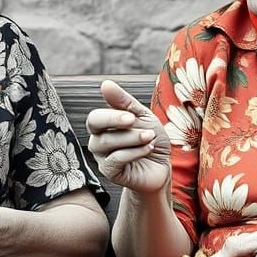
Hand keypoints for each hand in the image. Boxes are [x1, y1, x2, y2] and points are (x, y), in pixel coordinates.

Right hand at [86, 79, 170, 193]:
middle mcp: (97, 141)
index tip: (131, 114)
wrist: (162, 167)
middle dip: (117, 121)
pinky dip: (134, 152)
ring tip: (150, 137)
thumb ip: (124, 102)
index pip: (95, 117)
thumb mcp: (142, 116)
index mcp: (103, 126)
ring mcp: (102, 158)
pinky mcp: (110, 173)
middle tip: (135, 121)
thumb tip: (105, 84)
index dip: (111, 115)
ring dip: (132, 138)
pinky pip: (116, 160)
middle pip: (96, 127)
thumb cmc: (150, 140)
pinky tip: (148, 149)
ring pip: (107, 142)